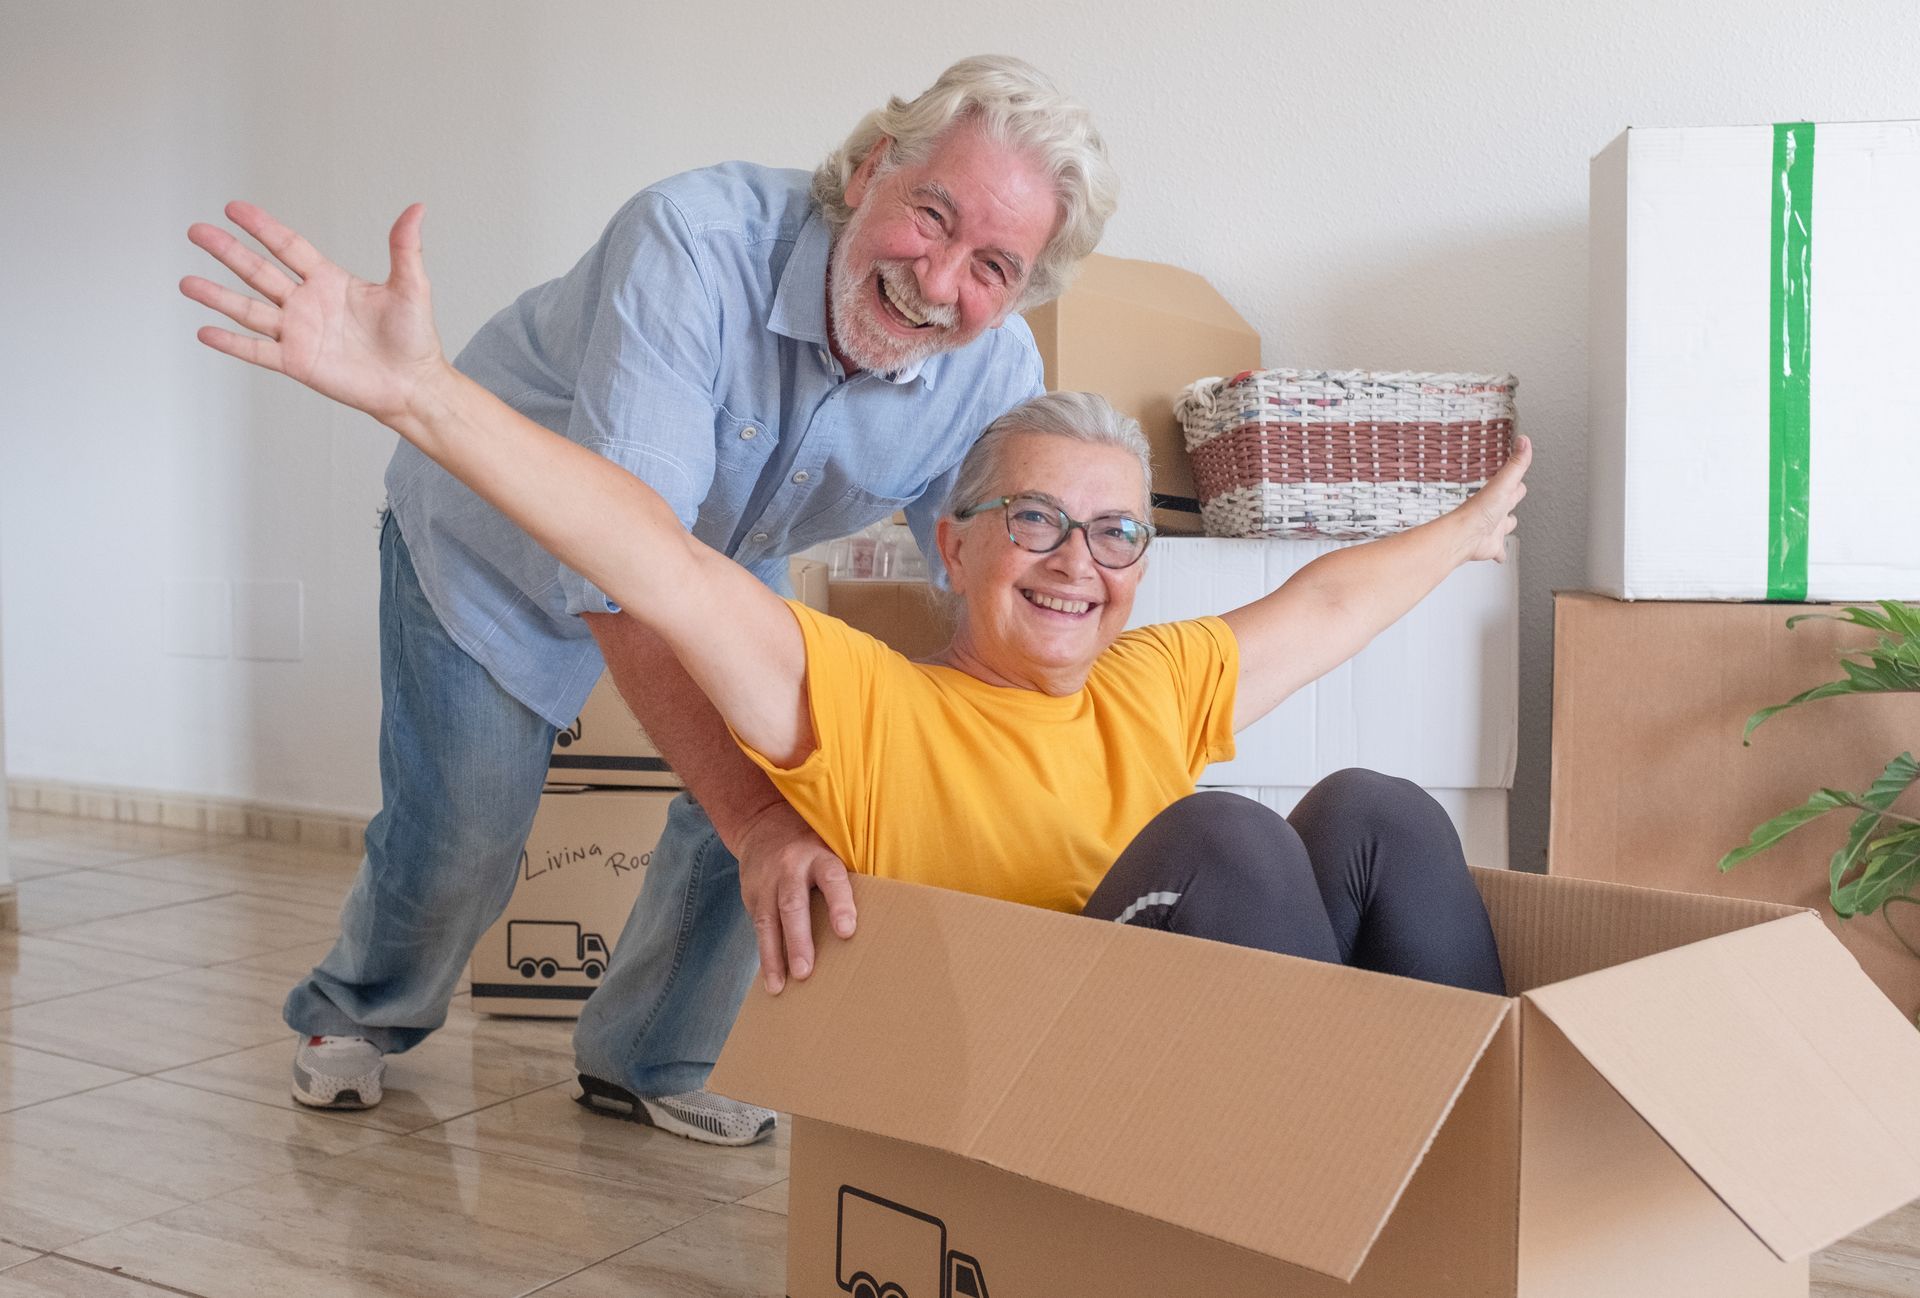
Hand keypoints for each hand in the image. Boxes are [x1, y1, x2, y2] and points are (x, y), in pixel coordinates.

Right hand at [181, 201, 446, 426]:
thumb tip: (417, 208)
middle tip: (197, 231)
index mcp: (330, 281)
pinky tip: (205, 331)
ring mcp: (298, 333)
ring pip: (249, 310)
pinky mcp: (296, 363)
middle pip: (258, 272)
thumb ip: (405, 248)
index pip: (288, 247)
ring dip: (217, 296)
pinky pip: (257, 351)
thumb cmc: (414, 338)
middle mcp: (308, 304)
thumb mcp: (411, 287)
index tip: (234, 208)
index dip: (262, 227)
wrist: (412, 385)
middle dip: (227, 251)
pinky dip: (231, 343)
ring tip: (186, 283)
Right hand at [734, 801, 856, 993]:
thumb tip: (885, 915)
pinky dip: (765, 955)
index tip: (846, 931)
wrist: (763, 824)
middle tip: (805, 971)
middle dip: (798, 940)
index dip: (840, 904)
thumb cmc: (813, 846)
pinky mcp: (752, 897)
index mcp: (819, 855)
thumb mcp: (833, 847)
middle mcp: (790, 869)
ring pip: (769, 921)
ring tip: (780, 986)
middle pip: (793, 905)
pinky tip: (771, 980)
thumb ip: (848, 876)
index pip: (832, 878)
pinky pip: (759, 929)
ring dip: (774, 957)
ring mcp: (767, 883)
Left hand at [1453, 434, 1530, 562]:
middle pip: (1508, 503)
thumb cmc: (1479, 511)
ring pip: (1503, 526)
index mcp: (1499, 496)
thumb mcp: (1504, 484)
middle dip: (1514, 499)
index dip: (1518, 479)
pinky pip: (1498, 551)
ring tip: (1510, 524)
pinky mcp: (1491, 546)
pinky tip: (1501, 555)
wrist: (1464, 536)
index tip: (1521, 472)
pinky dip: (1500, 553)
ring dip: (1507, 525)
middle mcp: (1495, 512)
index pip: (1513, 484)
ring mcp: (1492, 529)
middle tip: (1519, 494)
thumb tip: (1524, 440)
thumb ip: (1516, 464)